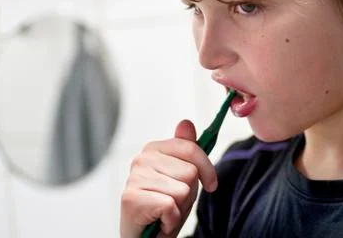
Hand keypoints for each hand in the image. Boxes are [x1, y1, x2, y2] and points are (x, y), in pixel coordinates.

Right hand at [120, 119, 217, 237]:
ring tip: (165, 211)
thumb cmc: (163, 206)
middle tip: (173, 202)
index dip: (207, 169)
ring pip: (182, 189)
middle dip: (189, 192)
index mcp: (154, 148)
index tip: (211, 184)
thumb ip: (186, 149)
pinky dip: (170, 219)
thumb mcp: (183, 176)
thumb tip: (186, 122)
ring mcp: (134, 177)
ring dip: (179, 207)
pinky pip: (170, 206)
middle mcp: (142, 158)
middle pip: (189, 172)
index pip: (192, 149)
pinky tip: (159, 220)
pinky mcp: (131, 198)